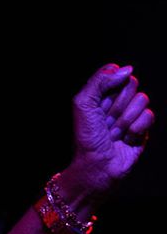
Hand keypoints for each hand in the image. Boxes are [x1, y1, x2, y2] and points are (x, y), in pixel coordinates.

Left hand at [70, 63, 154, 195]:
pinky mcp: (143, 128)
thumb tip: (126, 69)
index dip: (111, 84)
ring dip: (125, 118)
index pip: (116, 72)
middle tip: (106, 120)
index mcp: (101, 92)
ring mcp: (131, 113)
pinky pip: (150, 115)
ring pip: (142, 99)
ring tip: (114, 132)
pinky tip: (126, 138)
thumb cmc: (87, 135)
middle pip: (131, 83)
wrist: (97, 165)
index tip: (100, 101)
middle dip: (117, 104)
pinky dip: (136, 128)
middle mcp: (117, 100)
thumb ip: (100, 80)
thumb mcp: (83, 103)